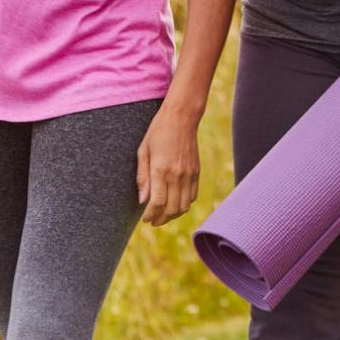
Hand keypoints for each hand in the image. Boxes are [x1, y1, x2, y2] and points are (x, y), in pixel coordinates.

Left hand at [136, 103, 202, 225]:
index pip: (157, 203)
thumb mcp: (143, 152)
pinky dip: (185, 205)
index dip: (150, 215)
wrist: (181, 117)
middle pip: (172, 209)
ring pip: (184, 206)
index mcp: (161, 170)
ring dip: (173, 215)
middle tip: (152, 221)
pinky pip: (193, 196)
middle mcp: (177, 175)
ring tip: (163, 216)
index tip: (145, 219)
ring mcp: (189, 174)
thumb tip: (142, 200)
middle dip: (161, 219)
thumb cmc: (157, 132)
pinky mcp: (196, 172)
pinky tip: (175, 203)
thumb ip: (142, 177)